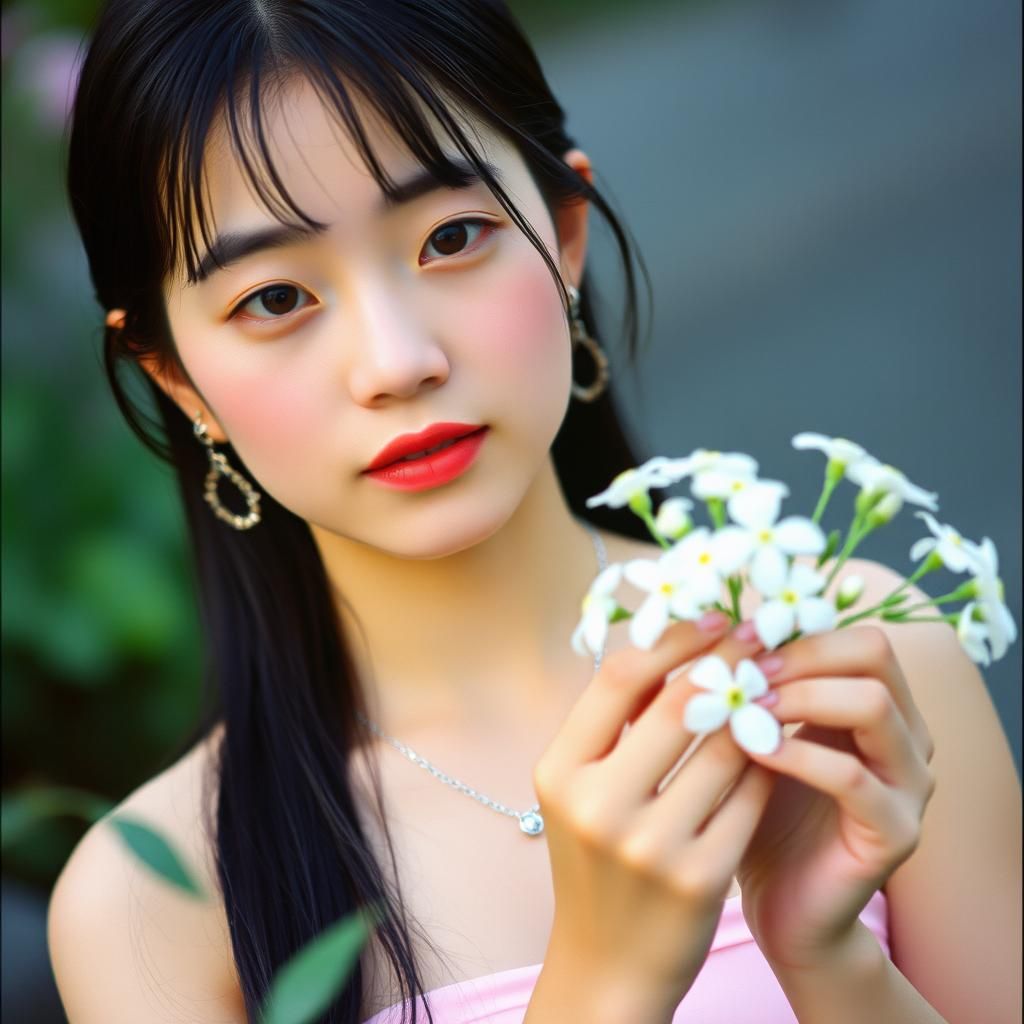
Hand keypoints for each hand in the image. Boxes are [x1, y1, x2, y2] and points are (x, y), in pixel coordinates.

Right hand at [533, 616, 776, 1010]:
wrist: (608, 963)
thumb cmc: (597, 860)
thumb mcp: (581, 790)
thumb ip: (616, 725)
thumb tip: (678, 646)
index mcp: (560, 770)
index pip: (621, 677)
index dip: (675, 640)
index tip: (714, 618)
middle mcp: (598, 804)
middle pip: (679, 703)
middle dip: (728, 661)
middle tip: (760, 638)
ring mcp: (650, 844)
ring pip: (725, 747)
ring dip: (754, 709)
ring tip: (773, 686)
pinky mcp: (700, 878)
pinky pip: (749, 797)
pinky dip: (766, 763)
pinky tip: (777, 745)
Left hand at [734, 625, 935, 971]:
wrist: (782, 906)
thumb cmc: (758, 811)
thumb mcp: (753, 736)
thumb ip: (750, 690)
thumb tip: (712, 631)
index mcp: (878, 705)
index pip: (856, 636)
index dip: (796, 634)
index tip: (737, 645)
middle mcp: (906, 736)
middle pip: (874, 655)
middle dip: (800, 655)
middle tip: (742, 674)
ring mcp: (908, 785)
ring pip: (872, 705)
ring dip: (799, 696)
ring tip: (743, 708)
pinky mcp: (895, 833)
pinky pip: (852, 778)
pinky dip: (798, 755)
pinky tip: (752, 751)